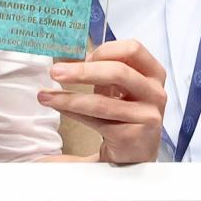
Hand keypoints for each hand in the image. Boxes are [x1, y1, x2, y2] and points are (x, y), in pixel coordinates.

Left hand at [40, 39, 166, 163]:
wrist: (136, 151)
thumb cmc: (125, 112)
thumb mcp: (118, 85)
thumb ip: (102, 69)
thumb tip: (68, 59)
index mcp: (153, 73)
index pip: (132, 49)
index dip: (104, 50)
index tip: (82, 57)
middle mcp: (155, 93)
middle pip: (118, 72)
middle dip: (82, 71)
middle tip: (55, 72)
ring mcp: (148, 116)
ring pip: (102, 102)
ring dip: (69, 98)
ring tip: (45, 96)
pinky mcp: (134, 136)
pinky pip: (97, 121)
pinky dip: (73, 113)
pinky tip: (59, 107)